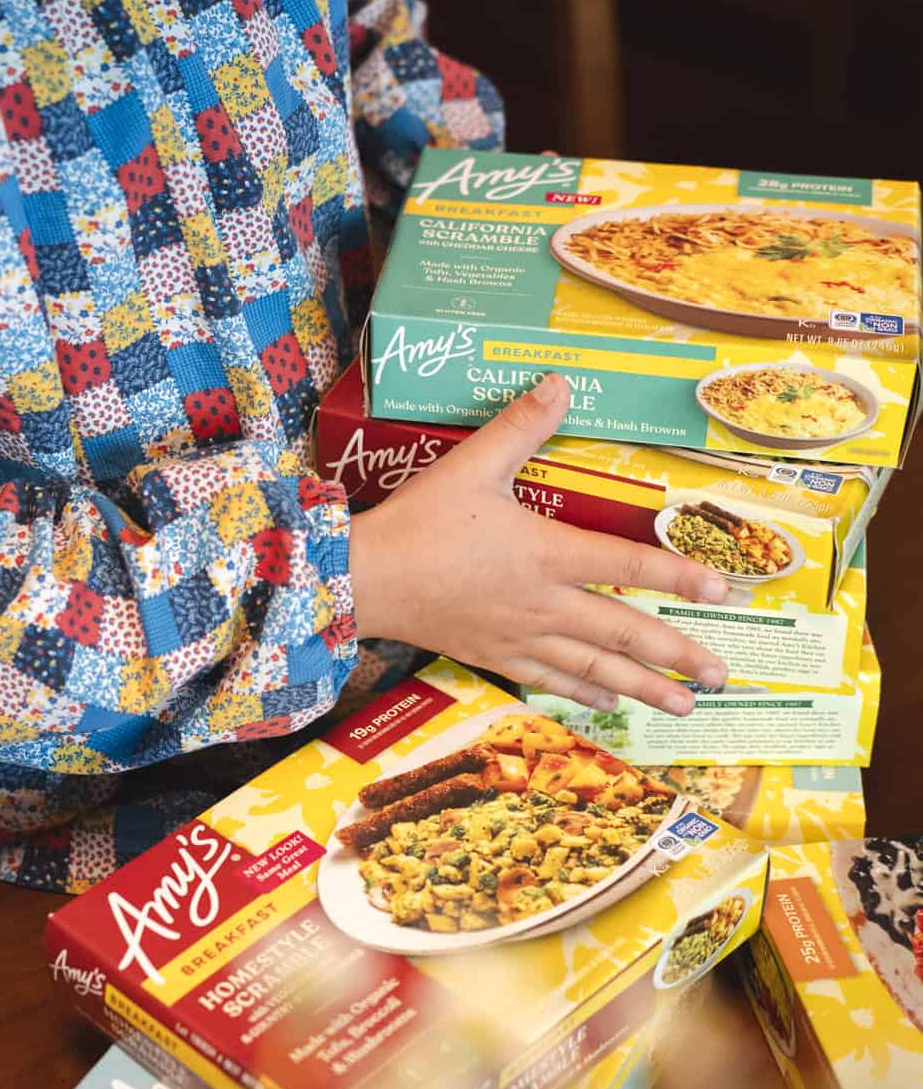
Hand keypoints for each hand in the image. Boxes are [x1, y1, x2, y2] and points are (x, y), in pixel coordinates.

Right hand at [348, 375, 730, 715]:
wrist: (364, 581)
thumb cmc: (417, 523)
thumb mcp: (471, 465)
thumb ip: (520, 426)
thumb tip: (560, 382)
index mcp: (546, 554)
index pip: (628, 566)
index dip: (679, 575)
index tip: (722, 591)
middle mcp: (543, 604)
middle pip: (624, 633)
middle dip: (678, 654)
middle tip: (723, 675)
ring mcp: (520, 637)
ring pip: (595, 669)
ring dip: (645, 688)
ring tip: (686, 706)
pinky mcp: (493, 655)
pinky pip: (550, 681)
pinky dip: (584, 694)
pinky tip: (609, 704)